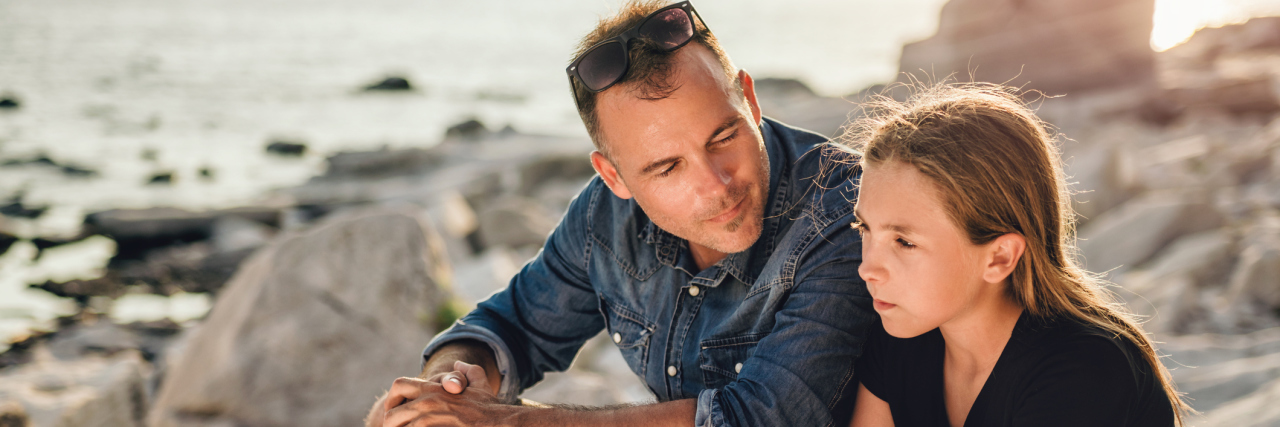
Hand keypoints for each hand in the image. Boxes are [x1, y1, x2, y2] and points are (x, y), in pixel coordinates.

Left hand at [380, 361, 515, 426]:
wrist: (499, 423)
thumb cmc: (489, 408)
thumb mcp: (480, 383)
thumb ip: (468, 371)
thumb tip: (459, 364)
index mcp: (433, 388)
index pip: (398, 386)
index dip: (392, 399)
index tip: (394, 411)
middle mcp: (428, 402)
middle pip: (391, 414)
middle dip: (390, 424)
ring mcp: (430, 418)